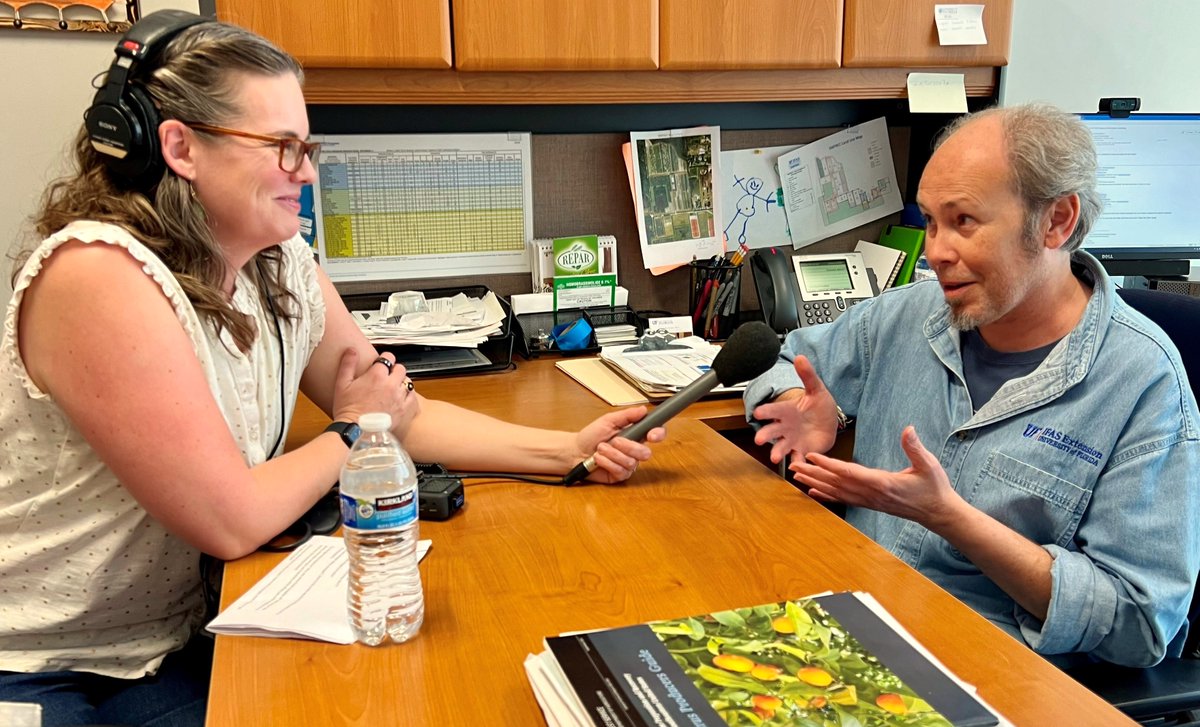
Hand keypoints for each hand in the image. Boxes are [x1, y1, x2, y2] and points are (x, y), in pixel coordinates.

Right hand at [330, 348, 419, 435]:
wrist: (356, 431)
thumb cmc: (347, 409)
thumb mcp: (342, 384)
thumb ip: (347, 364)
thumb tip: (352, 350)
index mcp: (376, 375)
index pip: (388, 357)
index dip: (384, 359)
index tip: (381, 364)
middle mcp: (390, 384)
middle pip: (400, 369)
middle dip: (394, 370)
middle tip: (387, 377)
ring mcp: (399, 397)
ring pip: (408, 382)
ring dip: (401, 382)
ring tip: (393, 388)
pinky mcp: (403, 409)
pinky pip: (412, 397)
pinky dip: (408, 395)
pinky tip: (401, 398)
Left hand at [574, 406, 665, 483]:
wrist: (575, 451)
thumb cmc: (591, 436)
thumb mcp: (608, 420)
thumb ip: (627, 415)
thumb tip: (644, 409)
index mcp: (635, 434)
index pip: (655, 433)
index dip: (658, 434)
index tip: (652, 435)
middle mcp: (634, 450)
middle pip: (645, 452)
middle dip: (628, 446)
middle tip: (614, 441)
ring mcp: (628, 464)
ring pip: (631, 462)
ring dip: (613, 454)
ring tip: (600, 449)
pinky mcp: (620, 475)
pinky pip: (621, 471)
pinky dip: (608, 463)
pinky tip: (599, 459)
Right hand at [752, 355, 838, 464]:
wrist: (829, 423)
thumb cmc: (818, 406)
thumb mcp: (816, 388)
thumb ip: (807, 375)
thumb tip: (801, 357)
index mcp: (787, 411)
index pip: (774, 410)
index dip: (766, 411)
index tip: (757, 412)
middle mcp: (786, 427)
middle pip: (772, 431)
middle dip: (765, 435)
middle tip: (759, 439)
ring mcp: (793, 440)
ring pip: (782, 447)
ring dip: (777, 452)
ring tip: (774, 458)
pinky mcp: (803, 451)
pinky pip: (798, 459)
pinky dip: (797, 464)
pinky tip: (796, 468)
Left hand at [789, 426, 962, 527]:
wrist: (937, 512)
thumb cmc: (933, 487)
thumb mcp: (929, 464)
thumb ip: (915, 447)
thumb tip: (908, 429)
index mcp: (882, 483)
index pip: (850, 473)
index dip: (829, 465)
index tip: (812, 457)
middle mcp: (871, 494)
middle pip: (836, 483)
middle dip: (814, 474)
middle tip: (793, 466)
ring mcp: (869, 501)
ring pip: (836, 491)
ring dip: (815, 483)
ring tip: (797, 476)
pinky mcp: (869, 504)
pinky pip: (843, 499)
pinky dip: (827, 495)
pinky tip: (814, 492)